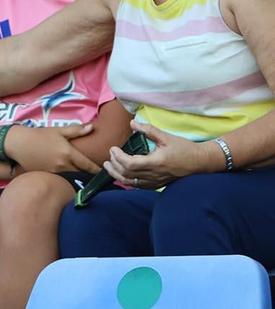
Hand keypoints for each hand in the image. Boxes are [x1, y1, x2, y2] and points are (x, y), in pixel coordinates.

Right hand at [4, 123, 99, 173]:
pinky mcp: (46, 175)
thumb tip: (92, 128)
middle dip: (87, 172)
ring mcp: (54, 172)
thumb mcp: (58, 130)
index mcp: (68, 153)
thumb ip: (76, 130)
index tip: (105, 172)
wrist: (18, 144)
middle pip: (80, 172)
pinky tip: (64, 172)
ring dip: (76, 174)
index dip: (97, 169)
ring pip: (70, 175)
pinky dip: (64, 175)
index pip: (87, 165)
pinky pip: (59, 177)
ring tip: (81, 172)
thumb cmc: (39, 135)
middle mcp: (63, 165)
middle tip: (94, 172)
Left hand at [104, 120, 218, 189]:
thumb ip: (149, 130)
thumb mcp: (166, 137)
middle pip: (126, 174)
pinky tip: (121, 173)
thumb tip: (133, 123)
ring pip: (129, 182)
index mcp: (155, 162)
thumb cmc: (184, 149)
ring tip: (108, 165)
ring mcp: (154, 182)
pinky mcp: (156, 185)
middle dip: (114, 165)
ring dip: (116, 174)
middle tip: (109, 155)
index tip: (113, 148)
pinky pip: (137, 185)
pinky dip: (126, 179)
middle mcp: (153, 175)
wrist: (199, 162)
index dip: (118, 157)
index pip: (130, 164)